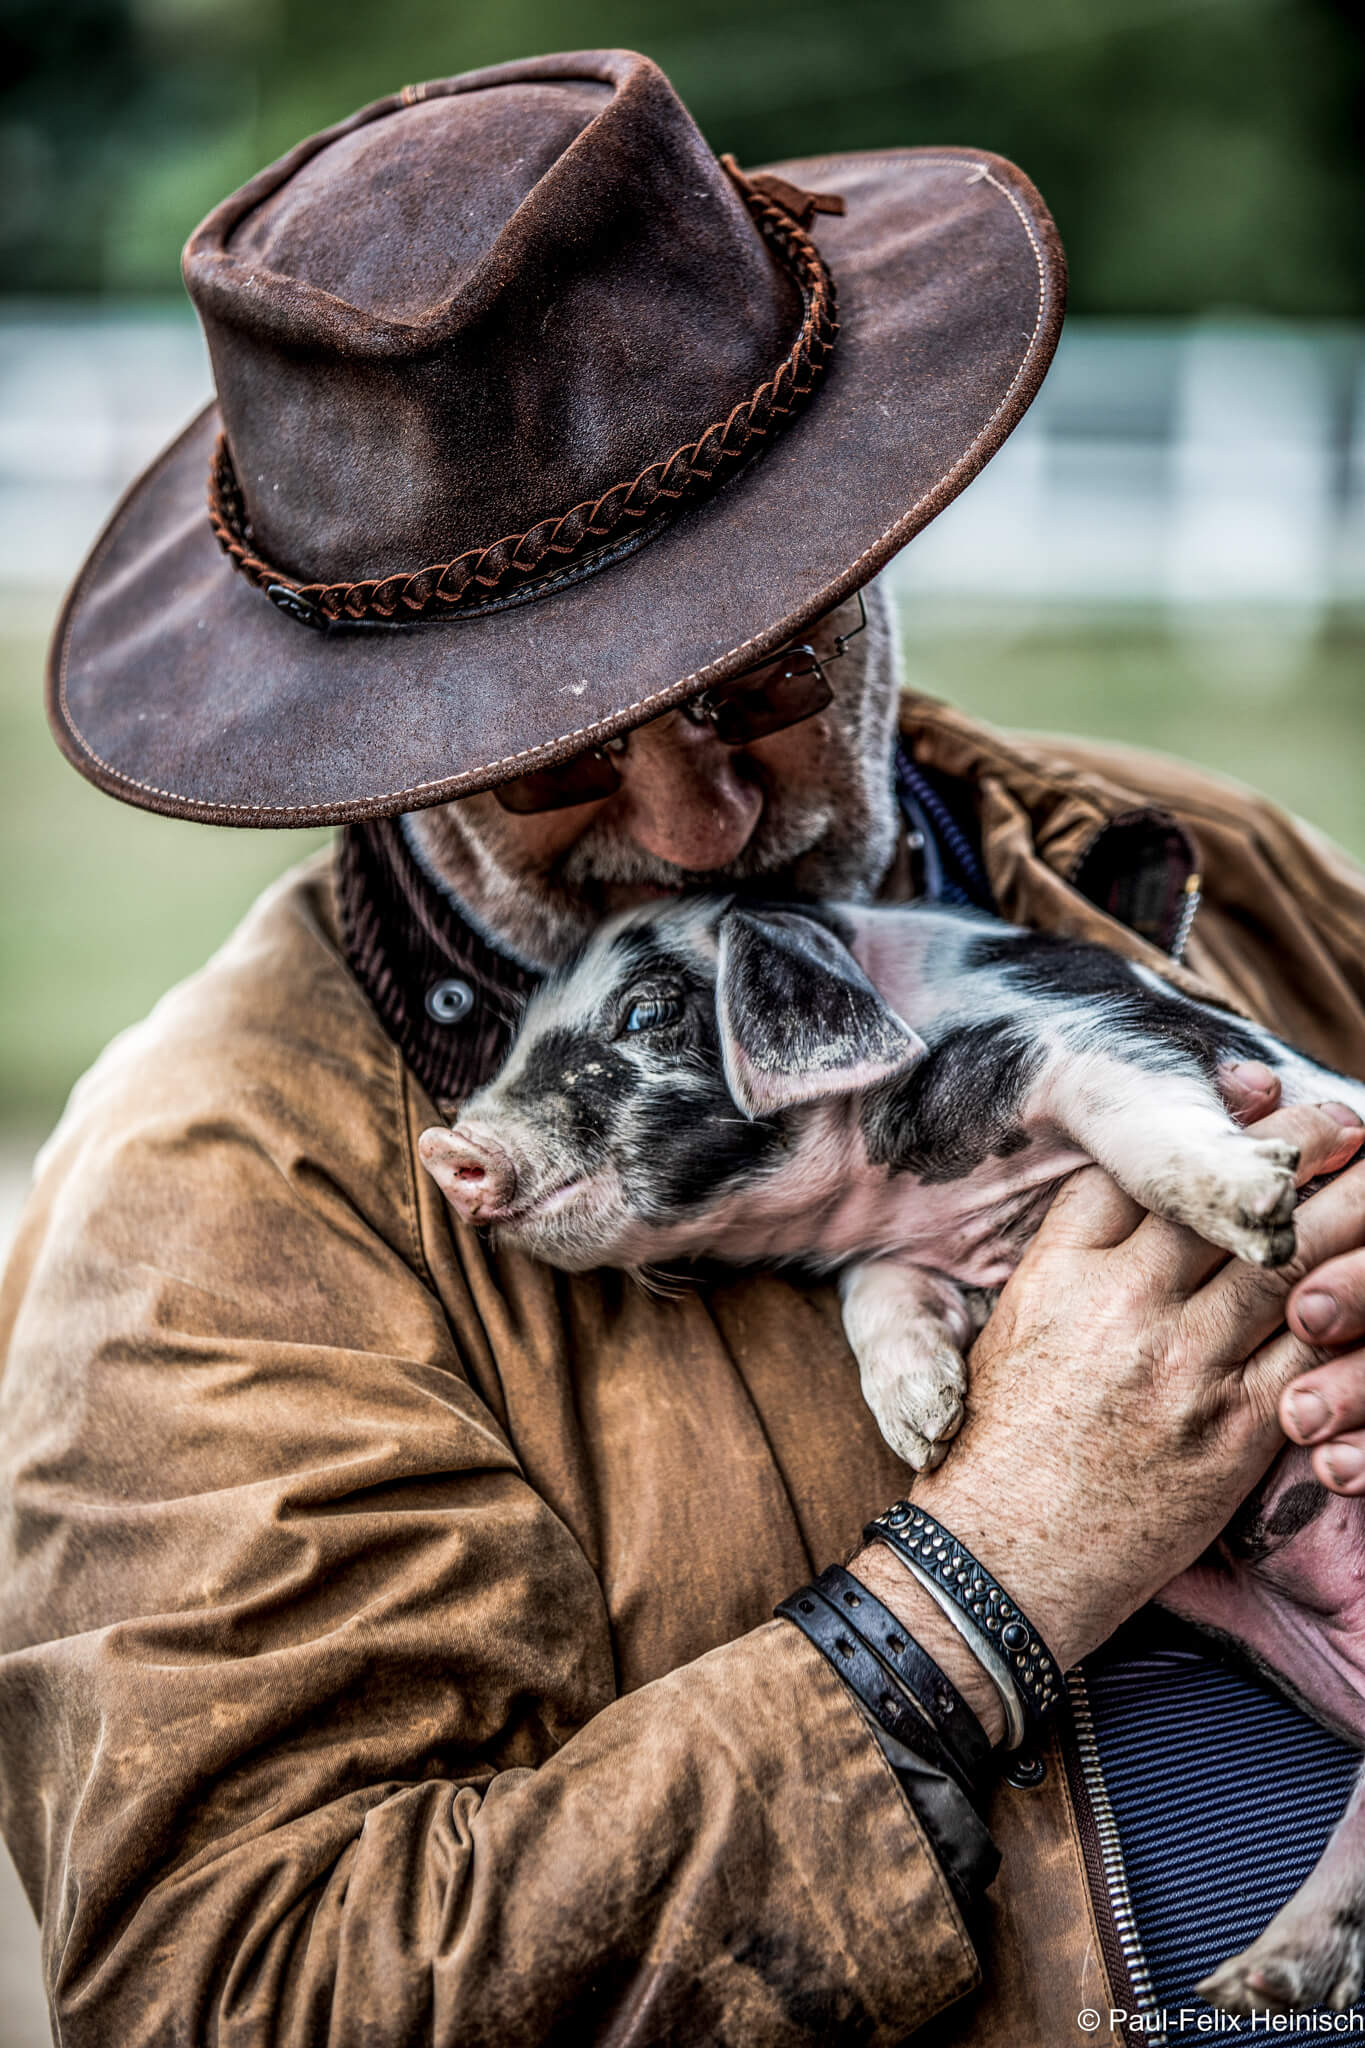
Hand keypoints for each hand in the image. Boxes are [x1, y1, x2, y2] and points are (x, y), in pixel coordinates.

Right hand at [851, 1095, 1364, 1742]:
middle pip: (1218, 1200)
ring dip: (1341, 1212)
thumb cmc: (996, 1452)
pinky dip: (1351, 1315)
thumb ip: (1069, 1268)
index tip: (1246, 1094)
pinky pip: (1313, 1355)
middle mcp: (1121, 1308)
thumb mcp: (1008, 1333)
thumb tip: (1126, 1212)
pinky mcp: (1232, 1432)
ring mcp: (1181, 1368)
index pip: (1134, 1173)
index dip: (1196, 1125)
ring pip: (1283, 1264)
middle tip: (1338, 1117)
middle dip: (1288, 1148)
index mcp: (1058, 1276)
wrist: (1002, 1566)